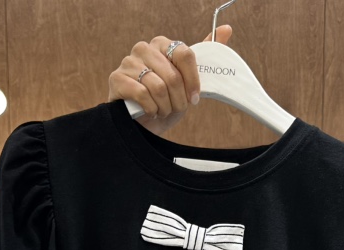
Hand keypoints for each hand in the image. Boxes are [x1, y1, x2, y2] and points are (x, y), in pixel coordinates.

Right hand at [108, 26, 232, 135]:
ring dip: (165, 106)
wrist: (144, 126)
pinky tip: (151, 112)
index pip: (184, 54)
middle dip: (179, 99)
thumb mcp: (188, 82)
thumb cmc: (166, 102)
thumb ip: (205, 56)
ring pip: (158, 86)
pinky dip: (151, 109)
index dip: (192, 80)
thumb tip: (227, 29)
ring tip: (163, 111)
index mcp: (162, 45)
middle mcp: (144, 49)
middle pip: (172, 74)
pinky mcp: (117, 79)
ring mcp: (128, 62)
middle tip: (176, 108)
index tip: (194, 98)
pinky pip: (142, 94)